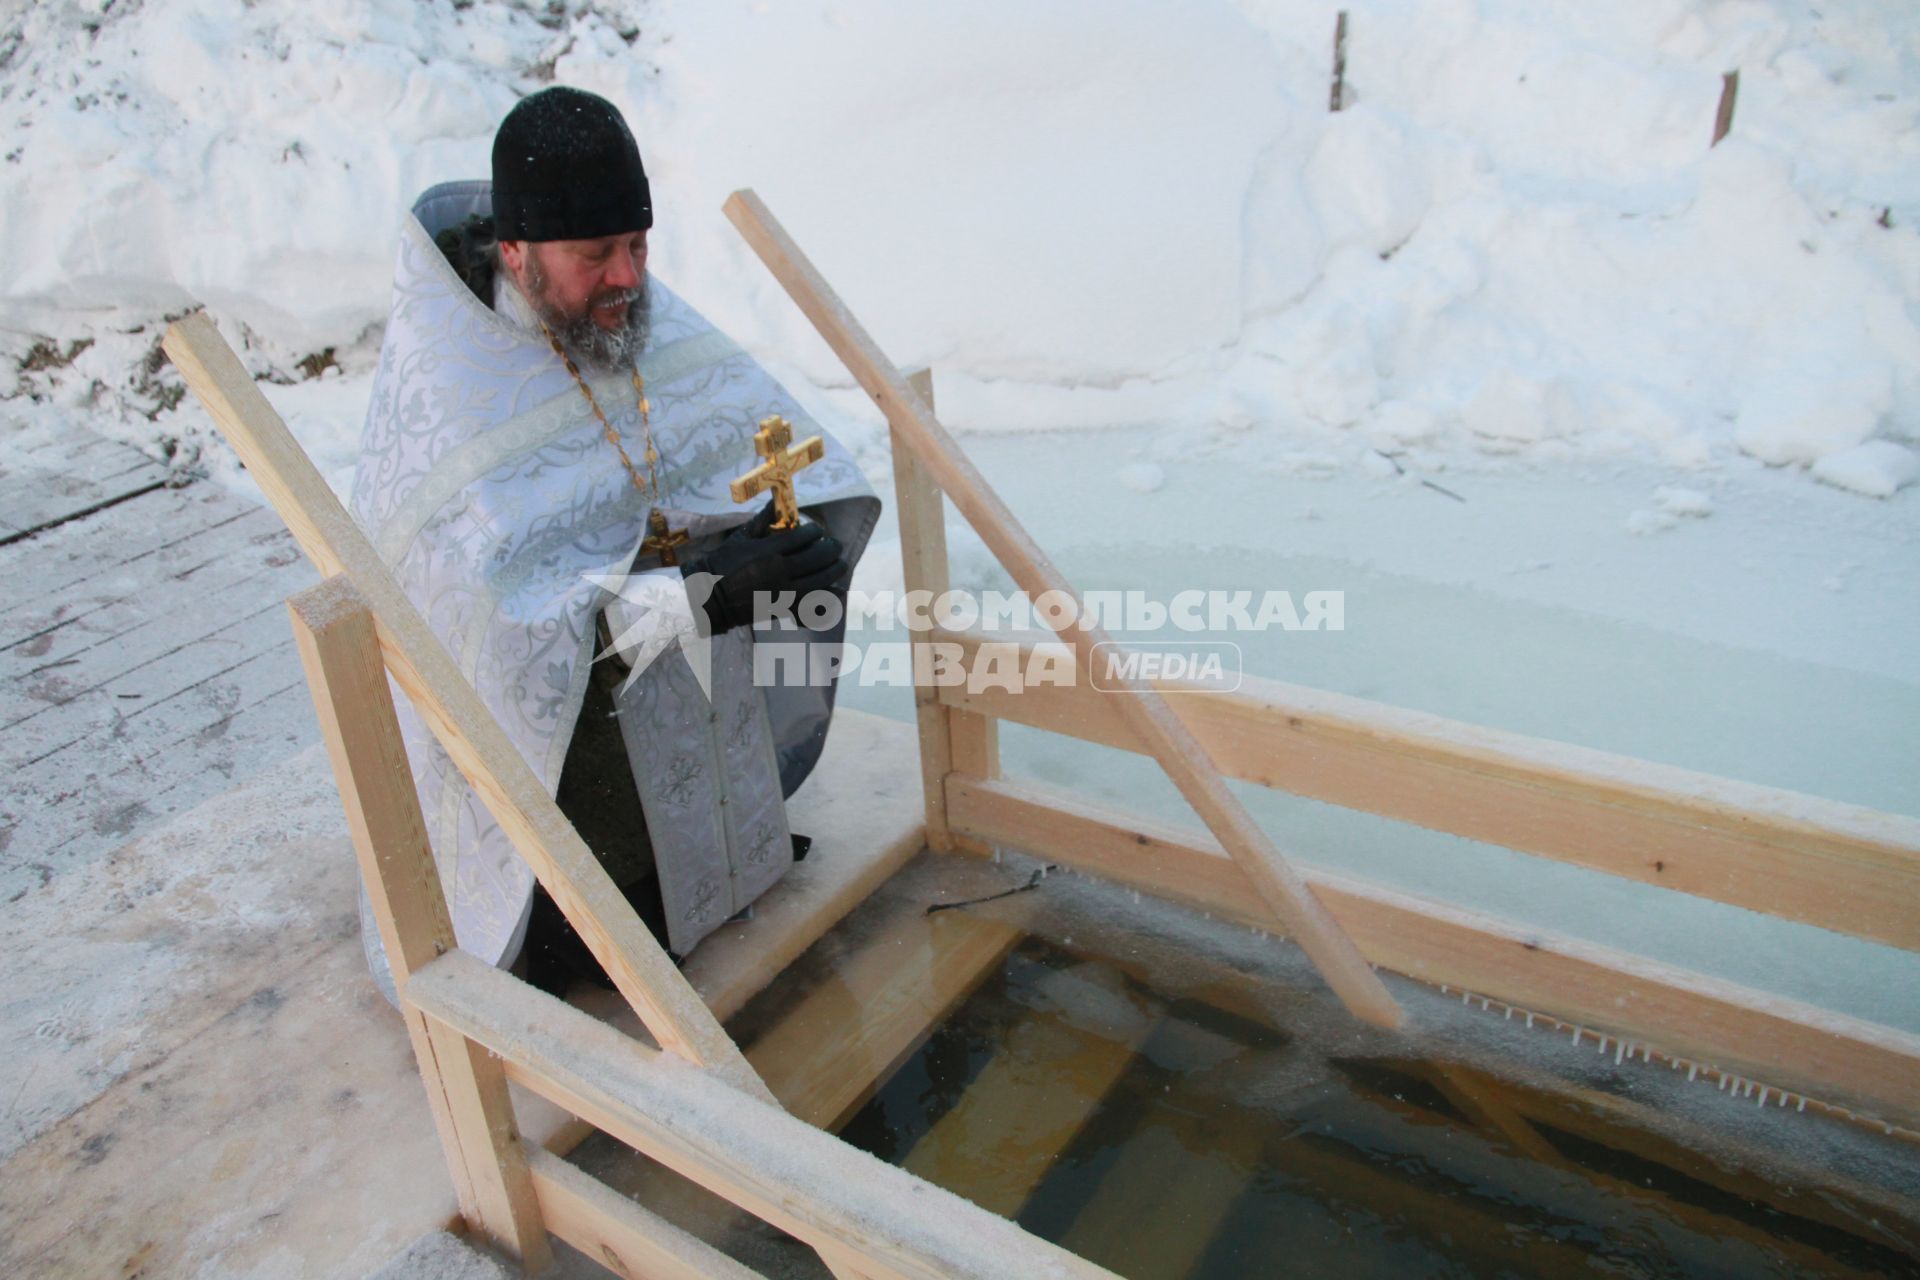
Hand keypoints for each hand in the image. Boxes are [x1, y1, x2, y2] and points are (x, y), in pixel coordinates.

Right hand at [684, 506, 846, 632]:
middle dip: (831, 548)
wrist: (710, 597)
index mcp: (769, 551)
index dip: (816, 531)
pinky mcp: (784, 609)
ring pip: (822, 580)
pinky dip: (828, 600)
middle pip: (819, 556)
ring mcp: (784, 592)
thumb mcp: (741, 537)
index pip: (805, 536)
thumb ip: (762, 519)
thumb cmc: (723, 563)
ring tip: (840, 564)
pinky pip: (813, 605)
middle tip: (834, 545)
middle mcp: (780, 571)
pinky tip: (838, 592)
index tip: (817, 530)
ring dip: (835, 570)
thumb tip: (776, 501)